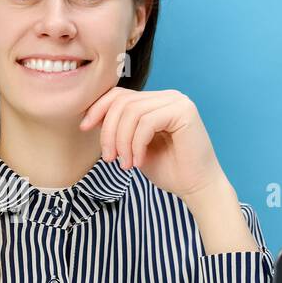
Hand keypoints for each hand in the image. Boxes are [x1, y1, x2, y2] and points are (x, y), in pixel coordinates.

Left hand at [79, 86, 225, 198]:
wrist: (196, 188)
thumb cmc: (168, 170)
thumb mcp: (133, 146)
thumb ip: (119, 128)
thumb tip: (90, 117)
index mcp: (155, 101)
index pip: (119, 94)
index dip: (98, 108)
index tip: (84, 128)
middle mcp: (167, 96)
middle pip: (122, 102)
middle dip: (108, 131)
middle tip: (109, 158)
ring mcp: (177, 101)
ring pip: (131, 112)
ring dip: (122, 142)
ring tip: (125, 164)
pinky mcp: (184, 111)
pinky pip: (146, 122)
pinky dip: (136, 145)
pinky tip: (138, 162)